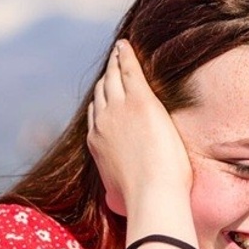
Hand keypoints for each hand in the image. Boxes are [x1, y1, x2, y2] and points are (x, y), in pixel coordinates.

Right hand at [87, 40, 190, 214]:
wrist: (152, 193)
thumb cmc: (142, 199)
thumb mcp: (119, 195)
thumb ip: (115, 190)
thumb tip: (112, 203)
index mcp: (96, 143)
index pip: (96, 113)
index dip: (102, 100)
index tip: (108, 93)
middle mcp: (102, 121)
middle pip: (102, 91)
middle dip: (107, 77)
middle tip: (114, 64)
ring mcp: (118, 109)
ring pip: (113, 77)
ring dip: (115, 62)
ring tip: (121, 50)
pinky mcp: (139, 101)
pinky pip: (129, 69)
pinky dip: (126, 55)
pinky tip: (127, 46)